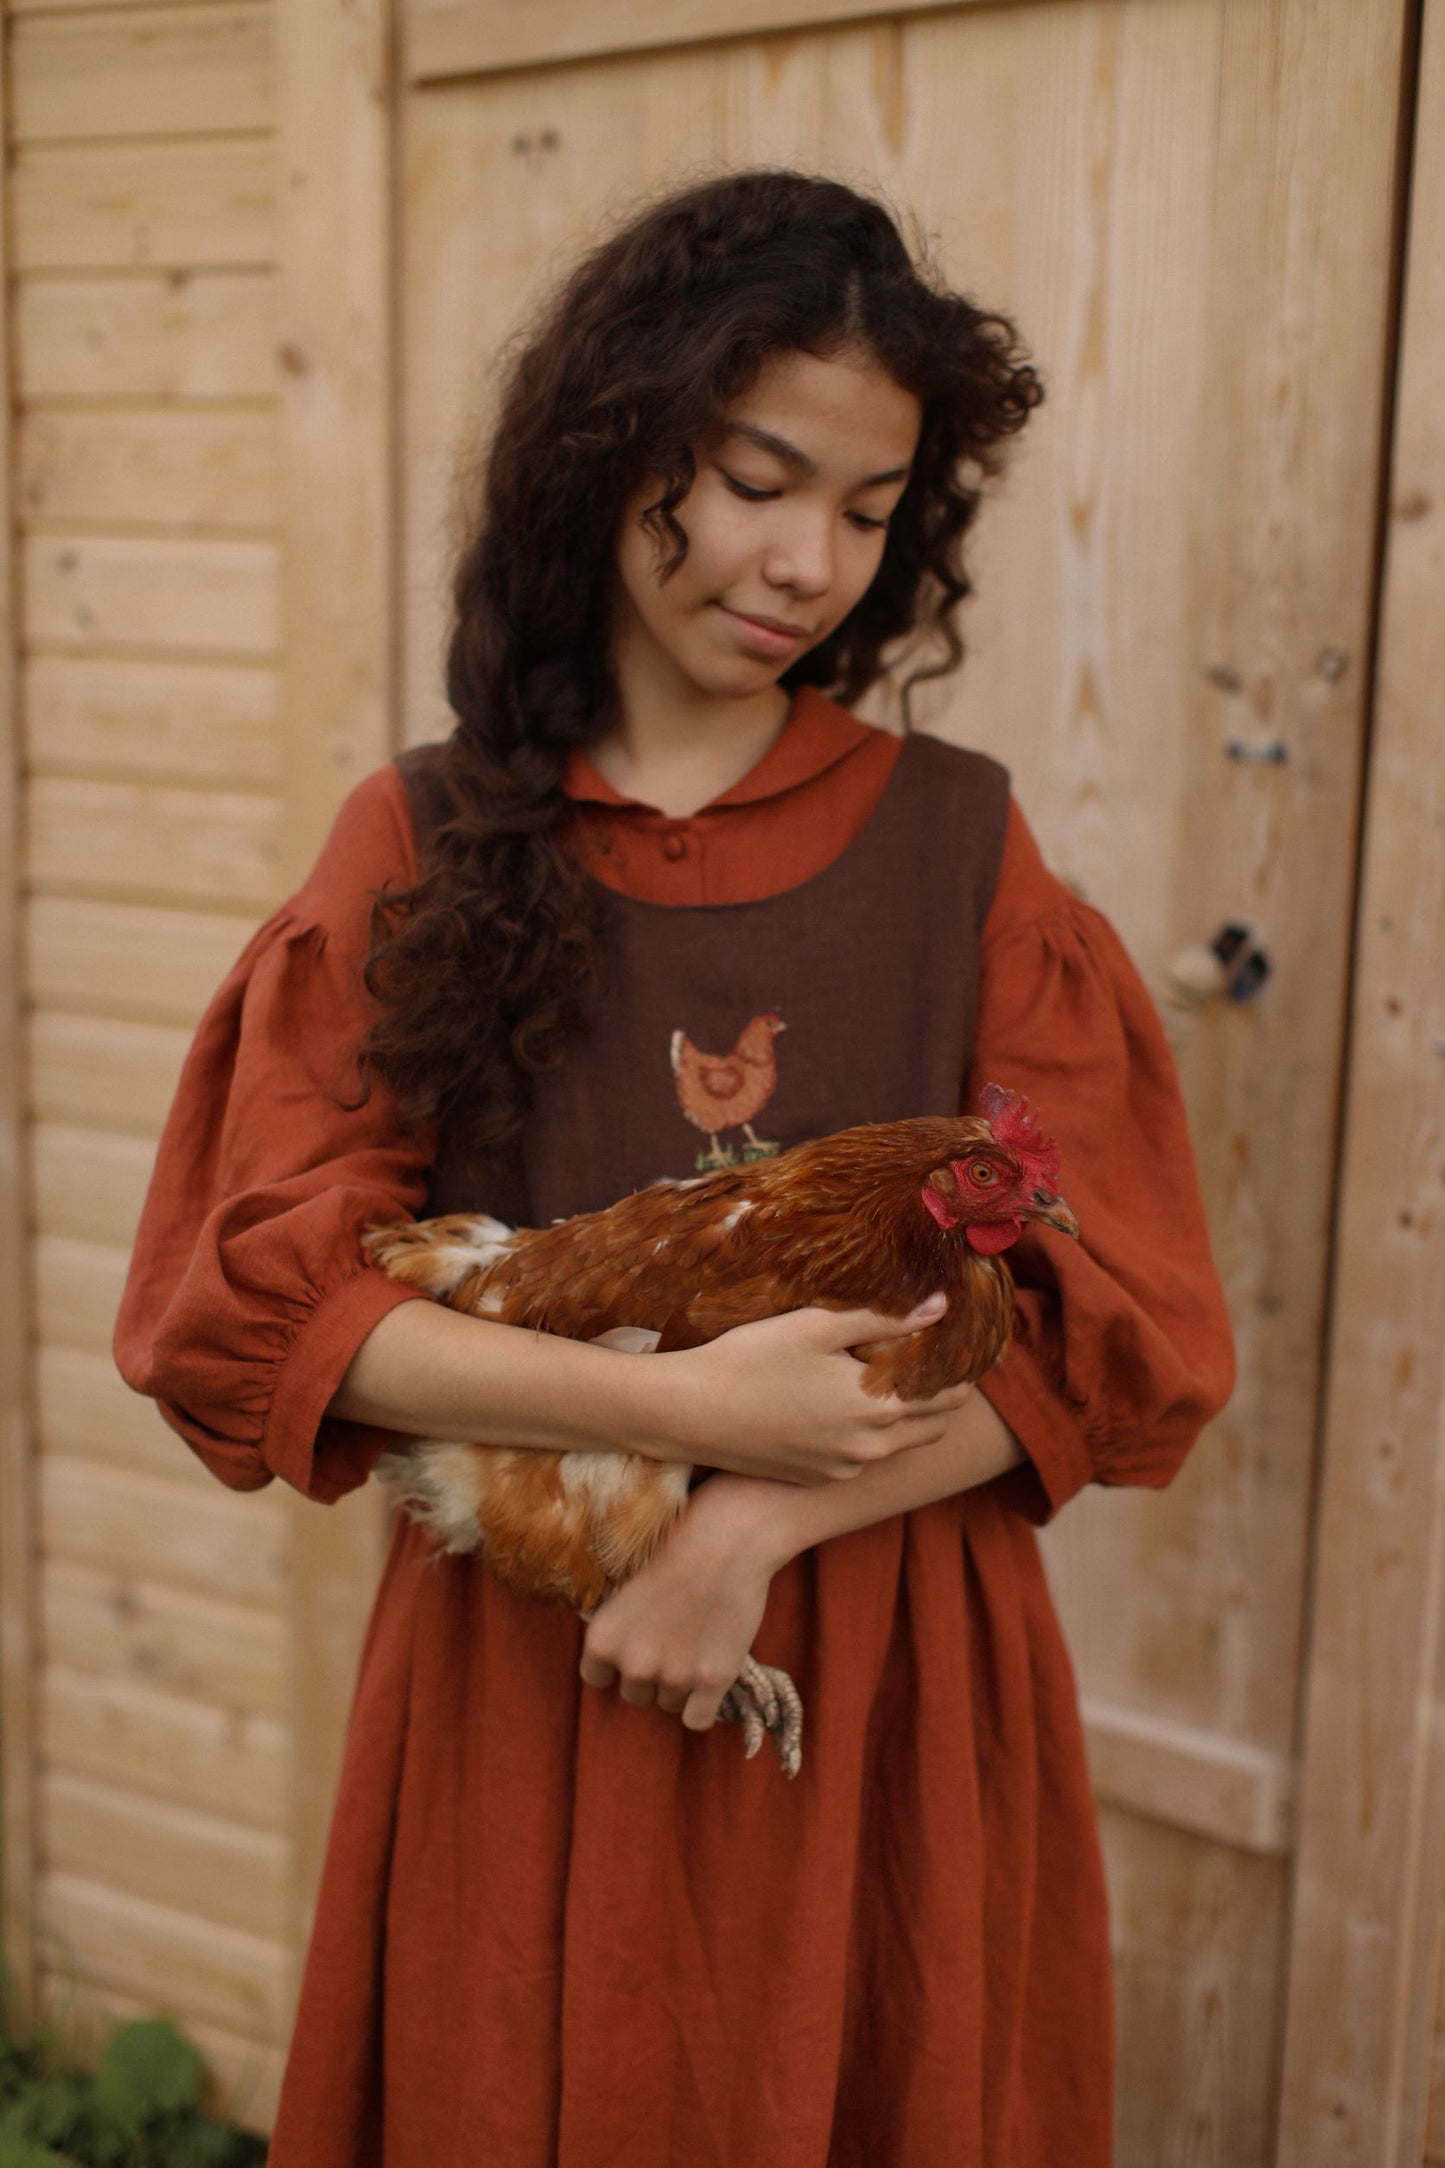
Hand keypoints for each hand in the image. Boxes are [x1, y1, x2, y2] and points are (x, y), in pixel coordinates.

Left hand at [579, 1473, 786, 1732]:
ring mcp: (674, 1675)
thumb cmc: (672, 1548)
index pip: (597, 1677)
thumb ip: (613, 1624)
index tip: (637, 1643)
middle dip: (652, 1672)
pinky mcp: (713, 1681)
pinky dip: (702, 1704)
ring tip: (697, 1642)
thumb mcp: (622, 1583)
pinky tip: (709, 1677)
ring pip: (669, 1702)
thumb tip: (611, 1648)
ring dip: (681, 1683)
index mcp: (602, 1640)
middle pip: (635, 1694)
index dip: (619, 1660)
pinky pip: (697, 1720)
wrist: (724, 1539)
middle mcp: (633, 1665)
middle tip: (673, 1639)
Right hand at [645, 1293, 971, 1485]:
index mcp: (877, 1408)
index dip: (960, 1369)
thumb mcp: (817, 1327)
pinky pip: (861, 1457)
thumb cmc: (750, 1360)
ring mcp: (843, 1469)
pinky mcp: (818, 1478)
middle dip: (939, 1394)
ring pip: (897, 1444)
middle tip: (927, 1358)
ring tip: (884, 1376)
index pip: (949, 1396)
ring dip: (903, 1416)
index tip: (956, 1345)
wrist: (688, 1414)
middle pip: (933, 1425)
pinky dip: (867, 1434)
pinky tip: (840, 1403)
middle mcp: (869, 1448)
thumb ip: (885, 1318)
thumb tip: (941, 1306)